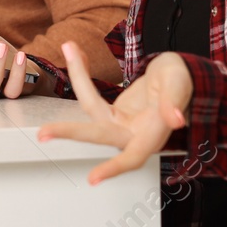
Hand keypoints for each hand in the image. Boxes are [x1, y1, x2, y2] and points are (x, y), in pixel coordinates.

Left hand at [38, 42, 193, 184]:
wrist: (181, 75)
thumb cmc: (184, 81)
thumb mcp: (179, 85)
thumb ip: (173, 102)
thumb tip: (174, 119)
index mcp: (153, 135)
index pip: (133, 156)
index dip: (114, 168)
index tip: (92, 179)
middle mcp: (133, 133)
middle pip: (98, 135)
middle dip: (69, 132)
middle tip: (42, 133)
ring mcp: (120, 123)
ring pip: (91, 106)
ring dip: (79, 77)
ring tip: (68, 47)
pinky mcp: (111, 112)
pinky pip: (91, 93)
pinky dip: (83, 72)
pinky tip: (74, 51)